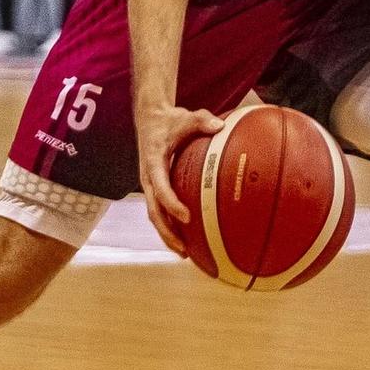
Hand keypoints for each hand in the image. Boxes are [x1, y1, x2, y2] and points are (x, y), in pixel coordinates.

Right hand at [135, 102, 223, 254]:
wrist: (150, 119)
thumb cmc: (171, 120)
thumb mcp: (186, 116)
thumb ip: (202, 120)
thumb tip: (220, 126)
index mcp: (153, 162)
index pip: (161, 188)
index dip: (172, 204)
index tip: (187, 217)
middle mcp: (148, 177)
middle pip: (154, 211)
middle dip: (167, 232)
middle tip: (184, 248)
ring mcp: (150, 184)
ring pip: (154, 215)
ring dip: (166, 235)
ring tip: (184, 252)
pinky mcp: (154, 187)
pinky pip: (159, 210)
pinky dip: (169, 225)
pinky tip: (185, 238)